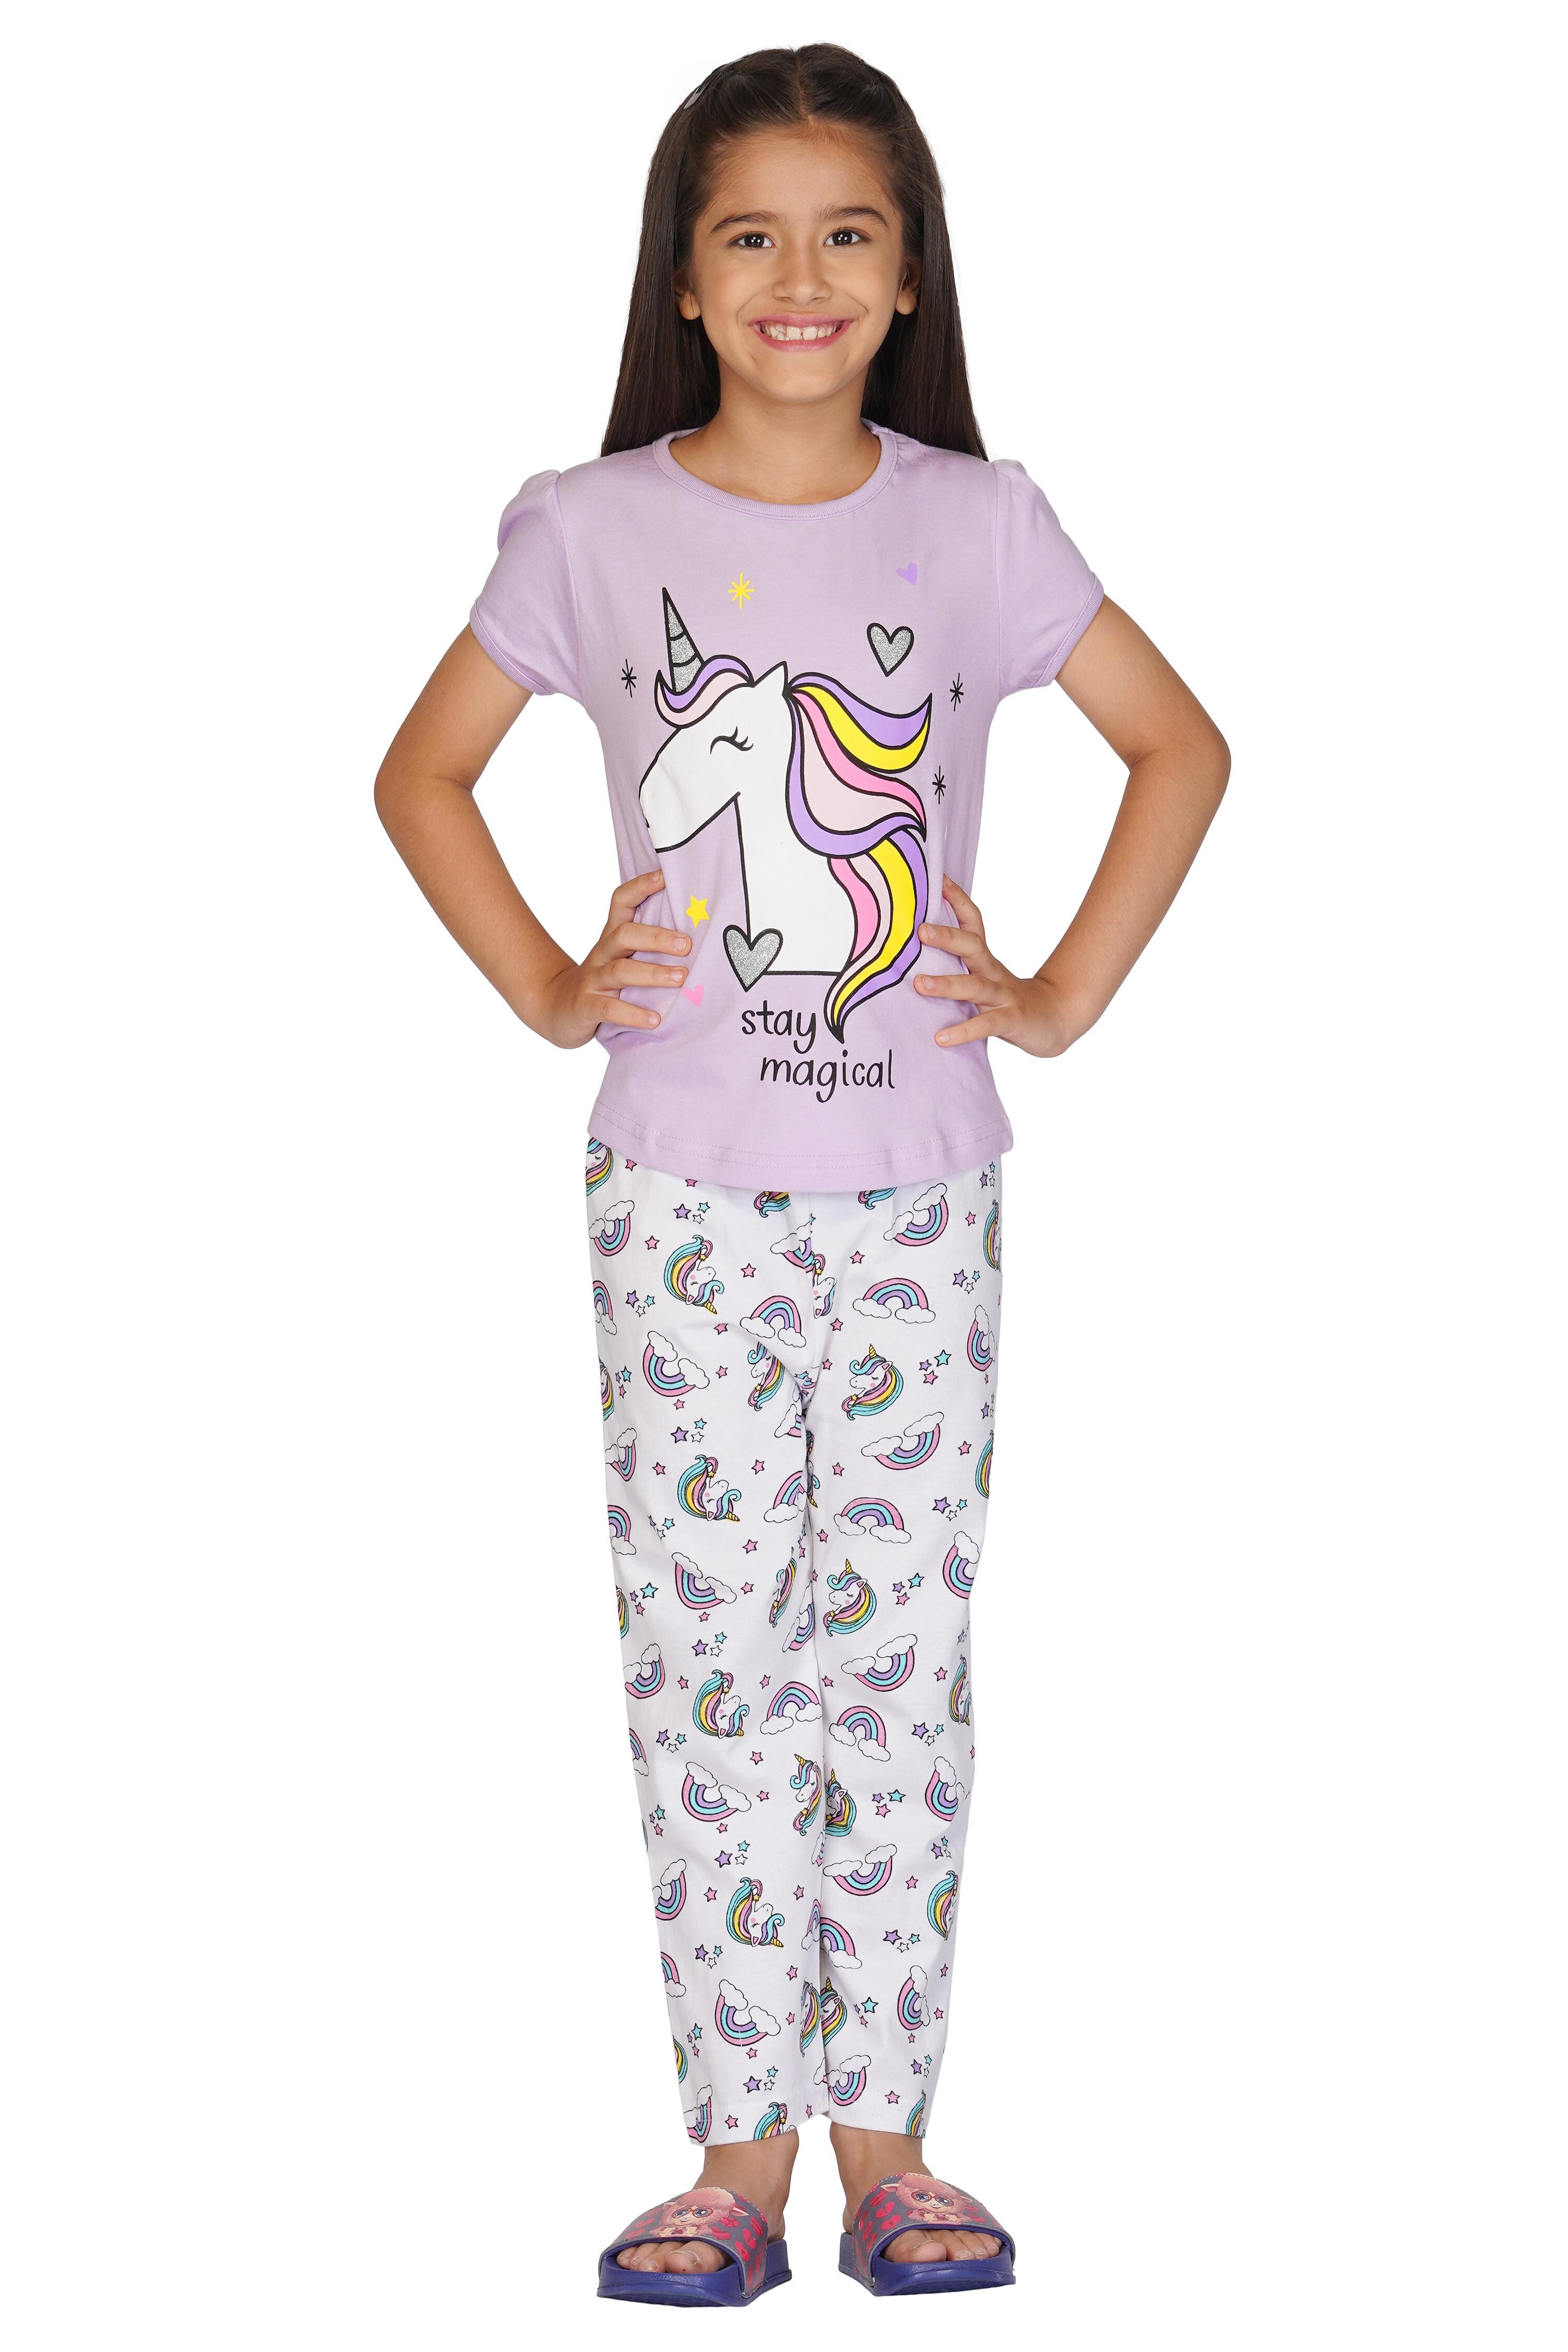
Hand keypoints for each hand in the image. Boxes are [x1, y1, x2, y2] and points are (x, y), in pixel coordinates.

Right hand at [532, 869, 689, 1047]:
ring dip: (653, 973)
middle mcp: (602, 953)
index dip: (640, 886)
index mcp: (613, 937)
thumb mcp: (622, 957)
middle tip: (687, 945)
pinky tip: (655, 1020)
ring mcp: (592, 979)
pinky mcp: (586, 1006)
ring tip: (680, 978)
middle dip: (657, 937)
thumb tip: (697, 935)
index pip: (621, 902)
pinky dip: (633, 1014)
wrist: (558, 1008)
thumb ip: (648, 944)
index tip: (664, 876)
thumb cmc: (604, 981)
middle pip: (624, 934)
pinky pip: (610, 1008)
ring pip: (620, 971)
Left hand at [915, 875, 1080, 1056]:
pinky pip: (986, 1025)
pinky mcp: (1011, 1021)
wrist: (1055, 1020)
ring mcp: (1004, 997)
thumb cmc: (1008, 999)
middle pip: (972, 947)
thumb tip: (915, 951)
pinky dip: (963, 1031)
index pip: (972, 921)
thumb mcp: (983, 977)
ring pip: (975, 986)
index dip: (957, 899)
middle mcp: (994, 972)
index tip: (938, 879)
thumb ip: (958, 964)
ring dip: (947, 984)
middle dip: (947, 936)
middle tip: (921, 930)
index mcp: (985, 959)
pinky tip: (941, 1038)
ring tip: (919, 984)